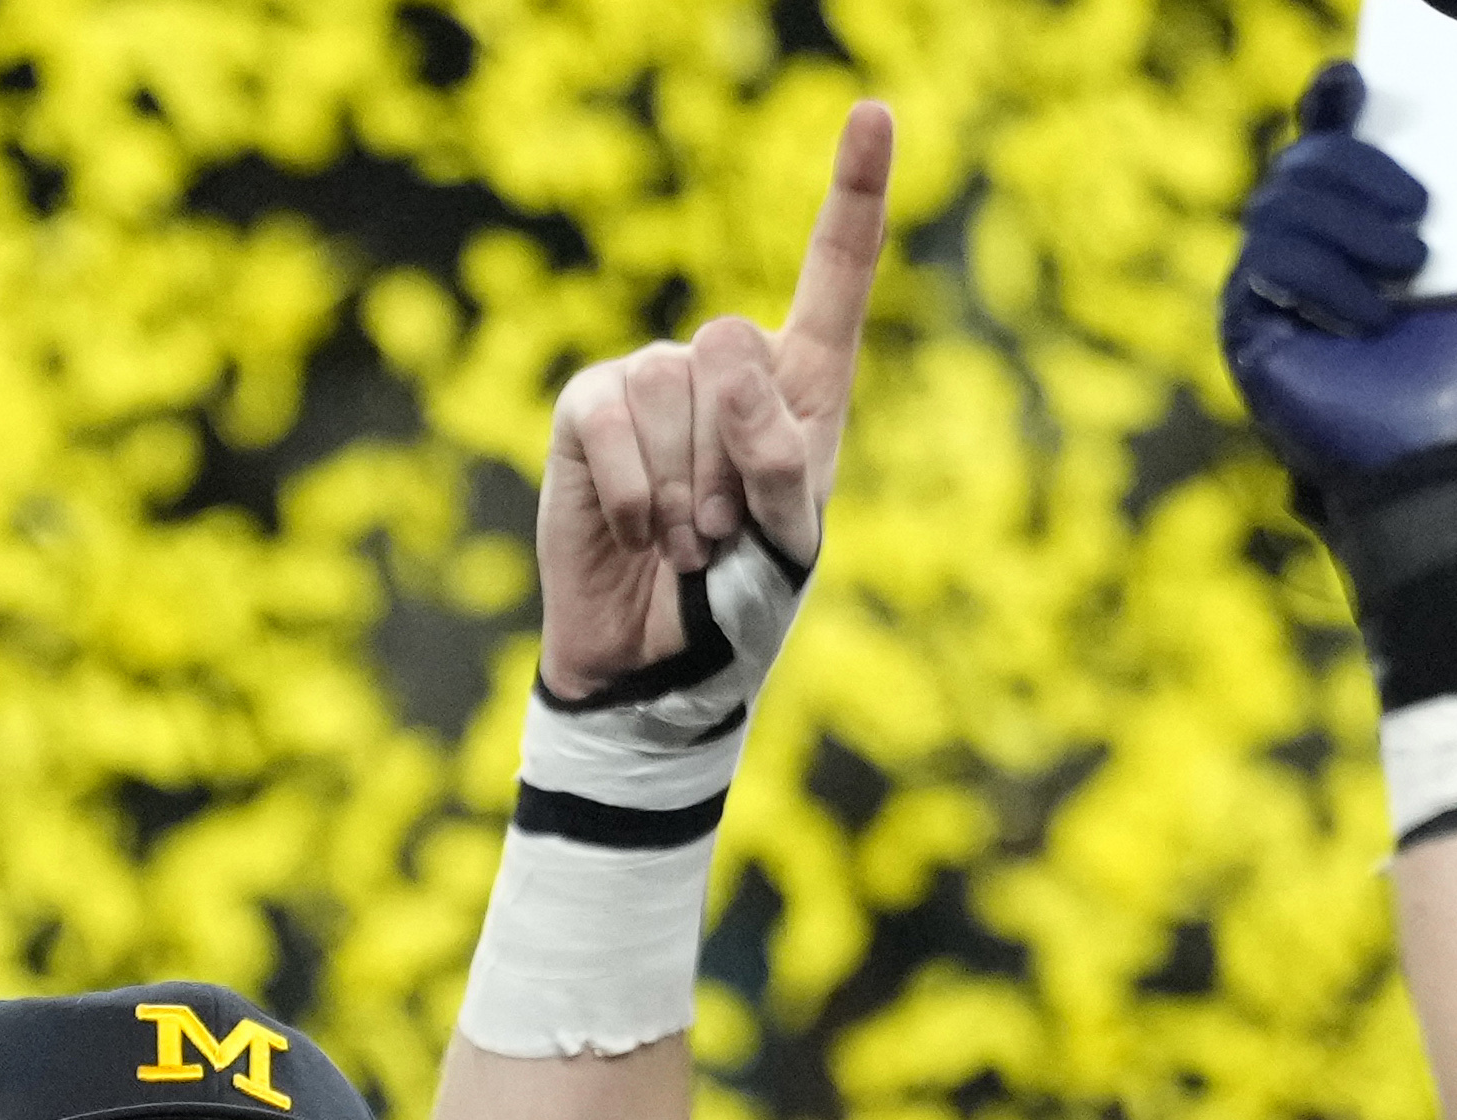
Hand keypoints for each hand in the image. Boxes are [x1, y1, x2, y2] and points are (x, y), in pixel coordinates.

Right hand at [537, 99, 888, 695]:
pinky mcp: (585, 411)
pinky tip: (634, 531)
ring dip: (681, 488)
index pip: (836, 274)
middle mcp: (727, 369)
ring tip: (683, 543)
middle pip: (737, 348)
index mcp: (805, 388)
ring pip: (673, 386)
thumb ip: (778, 452)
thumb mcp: (789, 539)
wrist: (651, 669)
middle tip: (724, 532)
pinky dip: (627, 487)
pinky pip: (609, 416)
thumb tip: (712, 348)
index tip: (871, 113)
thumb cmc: (735, 609)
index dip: (854, 192)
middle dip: (734, 454)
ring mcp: (651, 383)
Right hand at [1222, 64, 1456, 487]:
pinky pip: (1264, 266)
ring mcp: (1281, 295)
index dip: (1332, 106)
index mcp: (1379, 225)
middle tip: (1421, 212)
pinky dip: (1320, 278)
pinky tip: (1370, 318)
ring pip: (1276, 204)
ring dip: (1346, 225)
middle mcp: (1322, 254)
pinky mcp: (1253, 334)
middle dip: (1354, 167)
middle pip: (1301, 163)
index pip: (1333, 142)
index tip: (1353, 87)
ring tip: (1412, 268)